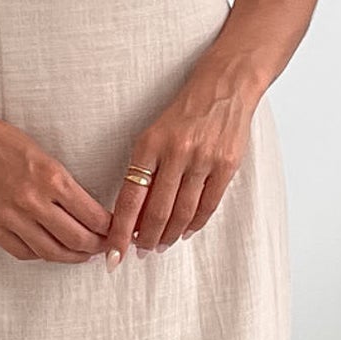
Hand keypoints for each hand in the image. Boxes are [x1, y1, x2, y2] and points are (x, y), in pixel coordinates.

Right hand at [0, 116, 112, 261]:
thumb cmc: (6, 143)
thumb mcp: (47, 158)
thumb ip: (67, 188)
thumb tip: (90, 216)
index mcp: (52, 178)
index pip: (93, 216)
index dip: (109, 229)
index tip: (114, 231)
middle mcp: (33, 201)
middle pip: (77, 239)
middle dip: (96, 247)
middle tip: (103, 247)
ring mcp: (11, 217)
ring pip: (52, 252)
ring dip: (72, 257)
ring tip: (82, 255)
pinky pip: (24, 252)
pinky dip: (42, 255)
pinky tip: (51, 250)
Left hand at [103, 70, 257, 264]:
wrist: (224, 86)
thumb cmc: (183, 113)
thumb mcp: (153, 134)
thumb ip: (143, 169)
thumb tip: (133, 213)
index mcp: (150, 144)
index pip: (131, 198)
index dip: (121, 230)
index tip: (113, 252)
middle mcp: (176, 152)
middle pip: (158, 211)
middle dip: (146, 239)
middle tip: (140, 253)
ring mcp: (204, 159)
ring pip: (183, 212)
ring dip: (170, 235)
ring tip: (161, 245)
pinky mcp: (227, 164)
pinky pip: (208, 204)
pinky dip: (195, 223)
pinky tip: (185, 232)